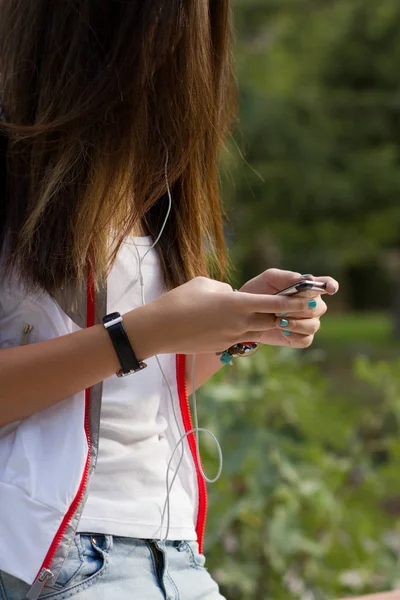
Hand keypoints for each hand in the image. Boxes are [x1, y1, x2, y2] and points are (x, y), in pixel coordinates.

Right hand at [124, 276, 316, 357]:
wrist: (158, 330)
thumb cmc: (178, 301)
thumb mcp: (205, 284)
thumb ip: (225, 289)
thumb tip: (233, 295)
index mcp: (237, 304)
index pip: (274, 304)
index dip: (295, 303)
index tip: (312, 301)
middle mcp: (239, 323)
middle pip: (273, 321)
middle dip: (291, 316)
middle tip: (309, 311)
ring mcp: (231, 337)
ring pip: (260, 331)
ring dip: (273, 326)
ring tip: (286, 320)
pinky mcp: (222, 345)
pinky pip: (243, 337)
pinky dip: (250, 331)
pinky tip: (248, 326)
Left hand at [239, 268, 338, 347]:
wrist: (243, 313)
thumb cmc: (258, 291)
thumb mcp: (268, 279)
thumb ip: (287, 277)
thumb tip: (308, 278)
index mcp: (308, 288)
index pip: (327, 284)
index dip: (331, 286)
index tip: (330, 289)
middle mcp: (311, 305)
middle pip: (319, 307)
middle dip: (300, 308)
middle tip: (280, 309)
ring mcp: (307, 323)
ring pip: (313, 325)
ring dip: (297, 324)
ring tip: (278, 321)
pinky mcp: (300, 338)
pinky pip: (306, 340)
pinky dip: (295, 336)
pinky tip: (282, 331)